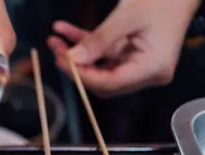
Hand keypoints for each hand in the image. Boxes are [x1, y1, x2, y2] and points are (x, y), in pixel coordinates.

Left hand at [48, 0, 199, 97]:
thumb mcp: (128, 17)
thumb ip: (99, 40)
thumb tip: (72, 59)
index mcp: (152, 69)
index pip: (109, 83)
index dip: (82, 76)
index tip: (61, 62)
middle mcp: (146, 72)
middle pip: (102, 80)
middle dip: (76, 66)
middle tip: (56, 51)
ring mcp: (138, 64)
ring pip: (99, 66)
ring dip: (77, 53)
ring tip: (55, 39)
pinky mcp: (130, 54)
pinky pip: (103, 53)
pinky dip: (86, 42)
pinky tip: (65, 30)